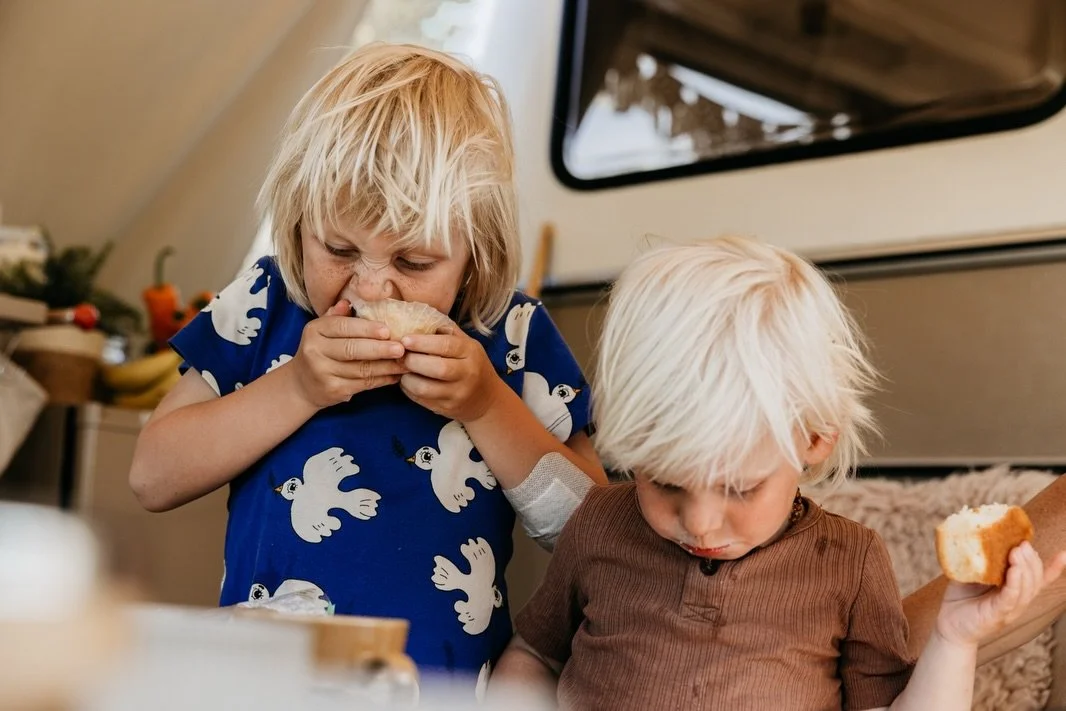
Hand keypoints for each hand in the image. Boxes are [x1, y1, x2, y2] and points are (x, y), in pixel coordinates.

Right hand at [288, 300, 408, 408]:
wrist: (301, 385)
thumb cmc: (320, 352)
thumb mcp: (322, 331)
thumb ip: (336, 317)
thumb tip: (348, 301)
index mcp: (314, 331)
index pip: (342, 327)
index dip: (366, 328)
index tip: (387, 330)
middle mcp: (315, 351)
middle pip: (352, 349)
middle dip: (379, 348)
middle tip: (401, 348)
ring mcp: (323, 373)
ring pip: (361, 369)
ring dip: (387, 366)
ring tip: (406, 362)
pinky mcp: (333, 390)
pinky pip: (363, 384)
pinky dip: (383, 379)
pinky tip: (396, 375)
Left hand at [398, 324, 501, 421]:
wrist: (487, 399)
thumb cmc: (472, 364)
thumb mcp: (467, 344)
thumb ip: (447, 332)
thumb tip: (419, 318)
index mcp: (471, 352)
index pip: (446, 345)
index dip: (423, 342)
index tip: (405, 339)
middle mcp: (467, 373)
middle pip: (437, 368)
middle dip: (413, 361)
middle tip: (401, 356)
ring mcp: (458, 394)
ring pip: (426, 388)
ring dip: (407, 379)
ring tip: (402, 370)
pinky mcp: (447, 408)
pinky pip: (422, 400)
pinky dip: (409, 391)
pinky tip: (407, 382)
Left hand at [935, 542, 1065, 646]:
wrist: (947, 626)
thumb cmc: (960, 598)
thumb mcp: (972, 574)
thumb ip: (979, 559)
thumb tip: (976, 534)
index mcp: (1015, 591)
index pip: (1040, 579)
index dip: (1054, 568)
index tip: (1064, 554)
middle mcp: (1017, 600)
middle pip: (1035, 579)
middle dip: (1032, 560)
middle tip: (1023, 543)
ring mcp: (1009, 609)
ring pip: (1027, 588)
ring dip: (1025, 567)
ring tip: (1019, 551)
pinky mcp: (997, 614)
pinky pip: (1011, 598)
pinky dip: (1015, 583)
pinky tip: (1014, 570)